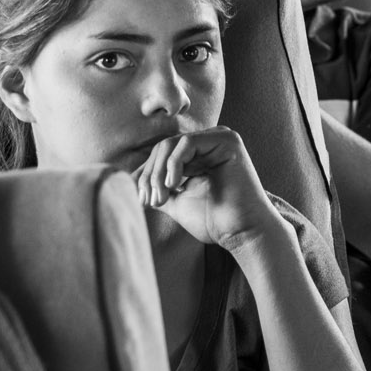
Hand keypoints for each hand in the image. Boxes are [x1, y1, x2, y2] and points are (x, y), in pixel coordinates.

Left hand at [134, 127, 282, 252]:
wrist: (242, 233)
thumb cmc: (214, 221)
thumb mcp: (177, 202)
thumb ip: (158, 188)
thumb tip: (128, 181)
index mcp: (200, 152)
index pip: (161, 154)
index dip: (145, 175)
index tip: (141, 200)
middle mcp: (210, 140)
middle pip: (163, 147)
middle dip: (150, 176)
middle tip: (151, 201)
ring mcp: (220, 138)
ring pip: (171, 145)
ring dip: (158, 173)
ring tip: (161, 198)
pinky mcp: (228, 141)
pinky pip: (187, 144)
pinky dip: (174, 165)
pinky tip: (174, 186)